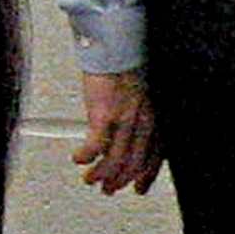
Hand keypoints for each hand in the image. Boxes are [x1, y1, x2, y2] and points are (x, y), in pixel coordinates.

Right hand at [73, 69, 160, 196]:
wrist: (116, 46)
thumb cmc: (126, 64)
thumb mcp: (141, 95)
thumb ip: (137, 115)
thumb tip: (126, 131)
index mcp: (155, 118)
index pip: (155, 157)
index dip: (146, 176)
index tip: (138, 187)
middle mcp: (143, 122)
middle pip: (134, 163)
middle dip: (119, 180)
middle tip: (107, 187)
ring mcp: (125, 121)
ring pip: (115, 161)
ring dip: (100, 175)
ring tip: (90, 179)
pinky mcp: (104, 116)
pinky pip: (95, 147)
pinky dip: (86, 157)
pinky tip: (79, 159)